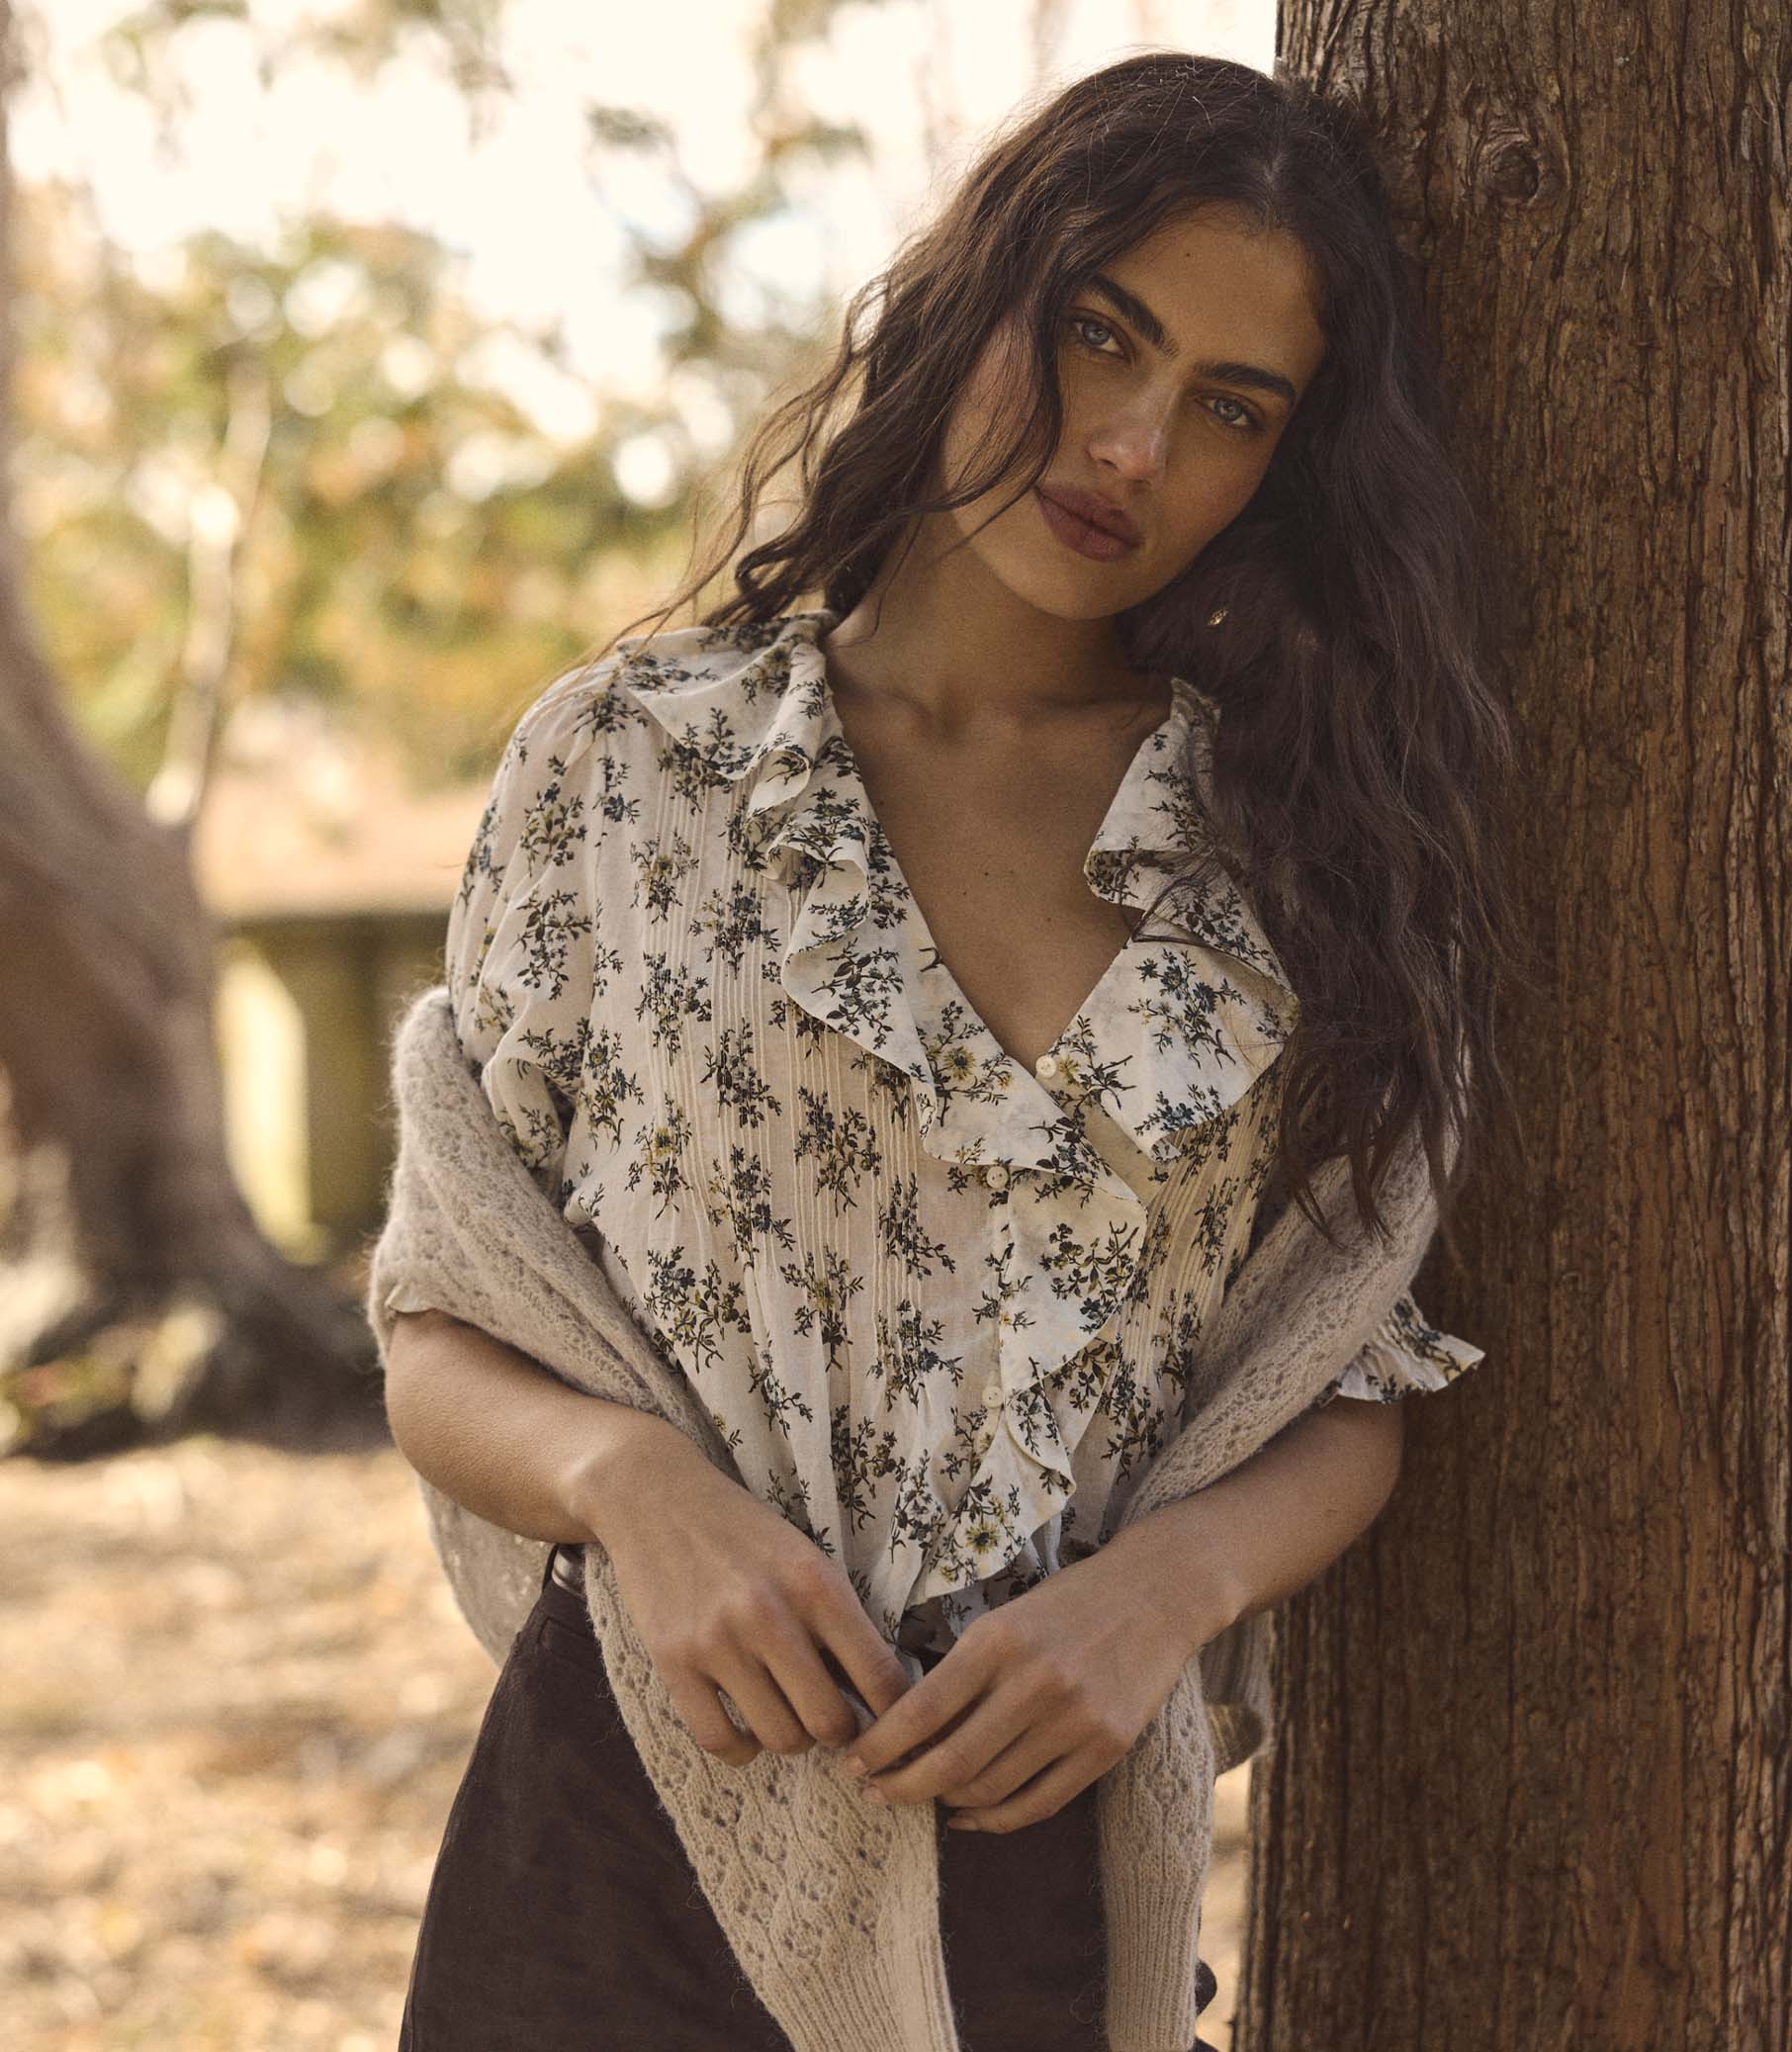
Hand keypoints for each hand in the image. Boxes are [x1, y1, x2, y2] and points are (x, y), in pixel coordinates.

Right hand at [593, 1441, 913, 1767]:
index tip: (892, 1724)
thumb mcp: (805, 1558)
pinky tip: (748, 1731)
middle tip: (835, 1721)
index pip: (879, 1675)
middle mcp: (770, 1614)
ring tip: (789, 1715)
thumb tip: (879, 1694)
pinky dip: (743, 1749)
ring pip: (779, 1738)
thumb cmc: (743, 1532)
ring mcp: (718, 1641)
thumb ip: (838, 1620)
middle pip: (830, 1722)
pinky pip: (719, 1740)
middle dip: (842, 1733)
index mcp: (816, 1583)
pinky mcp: (673, 1661)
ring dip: (792, 1738)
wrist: (656, 1497)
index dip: (895, 1714)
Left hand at [839, 1536, 1225, 1833]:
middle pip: (951, 1762)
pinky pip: (1039, 1803)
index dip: (880, 1746)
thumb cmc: (1067, 1603)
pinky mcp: (1106, 1748)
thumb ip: (963, 1669)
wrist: (1155, 1595)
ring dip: (945, 1803)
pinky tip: (968, 1816)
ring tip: (921, 1798)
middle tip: (874, 1794)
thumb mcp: (1005, 1618)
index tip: (853, 1762)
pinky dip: (995, 1820)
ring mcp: (1075, 1720)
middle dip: (901, 1787)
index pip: (922, 1711)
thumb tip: (903, 1729)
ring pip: (991, 1789)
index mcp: (999, 1640)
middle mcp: (1035, 1682)